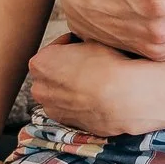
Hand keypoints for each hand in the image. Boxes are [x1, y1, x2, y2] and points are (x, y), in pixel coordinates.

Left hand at [25, 32, 164, 137]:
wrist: (125, 97)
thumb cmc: (109, 65)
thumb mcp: (92, 41)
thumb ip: (79, 44)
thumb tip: (84, 45)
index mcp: (40, 63)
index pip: (54, 49)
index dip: (72, 45)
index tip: (85, 45)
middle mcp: (40, 88)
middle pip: (53, 73)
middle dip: (67, 68)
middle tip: (90, 63)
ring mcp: (52, 108)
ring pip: (60, 93)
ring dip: (73, 87)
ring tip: (96, 81)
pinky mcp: (67, 123)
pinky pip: (71, 108)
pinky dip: (81, 103)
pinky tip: (99, 96)